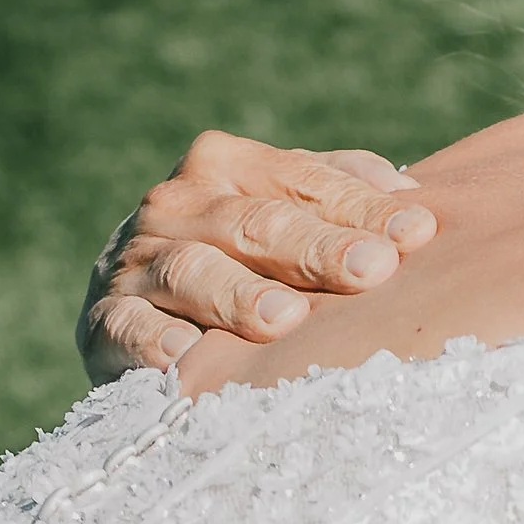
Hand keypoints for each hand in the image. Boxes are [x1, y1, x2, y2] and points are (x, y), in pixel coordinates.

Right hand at [76, 131, 437, 382]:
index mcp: (228, 166)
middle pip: (256, 224)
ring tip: (284, 319)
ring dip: (237, 296)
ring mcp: (137, 263)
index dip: (362, 209)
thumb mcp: (287, 211)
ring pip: (192, 272)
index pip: (304, 184)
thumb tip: (413, 195)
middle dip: (316, 249)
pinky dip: (152, 342)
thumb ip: (342, 191)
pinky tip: (185, 358)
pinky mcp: (105, 322)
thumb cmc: (240, 255)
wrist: (136, 299)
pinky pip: (128, 329)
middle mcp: (178, 206)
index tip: (418, 234)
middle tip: (371, 270)